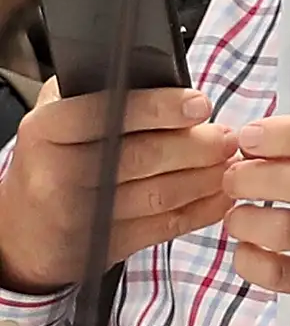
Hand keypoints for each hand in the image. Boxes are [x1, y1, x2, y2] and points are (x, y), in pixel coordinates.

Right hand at [0, 85, 235, 291]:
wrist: (23, 231)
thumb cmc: (55, 161)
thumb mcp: (59, 118)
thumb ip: (99, 94)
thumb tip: (167, 80)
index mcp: (46, 130)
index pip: (106, 112)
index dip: (158, 108)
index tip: (200, 104)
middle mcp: (57, 172)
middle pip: (143, 155)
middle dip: (196, 146)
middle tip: (227, 138)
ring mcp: (81, 214)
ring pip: (159, 194)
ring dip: (205, 179)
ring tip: (230, 165)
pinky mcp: (104, 246)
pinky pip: (164, 227)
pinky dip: (200, 211)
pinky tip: (220, 197)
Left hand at [221, 115, 289, 325]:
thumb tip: (256, 141)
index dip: (286, 132)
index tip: (249, 138)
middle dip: (250, 177)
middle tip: (232, 181)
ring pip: (284, 229)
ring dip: (244, 220)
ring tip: (238, 218)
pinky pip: (277, 273)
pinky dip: (248, 260)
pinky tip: (250, 251)